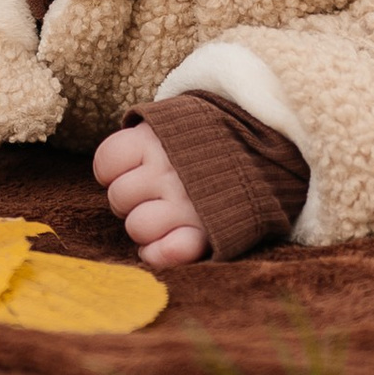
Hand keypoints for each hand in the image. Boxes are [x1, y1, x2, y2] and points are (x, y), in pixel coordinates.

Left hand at [96, 117, 205, 268]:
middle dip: (131, 200)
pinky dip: (159, 253)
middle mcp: (168, 170)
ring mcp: (186, 203)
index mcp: (155, 139)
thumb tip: (111, 169)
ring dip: (147, 227)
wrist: (267, 150)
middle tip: (154, 195)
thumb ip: (143, 138)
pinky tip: (167, 243)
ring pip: (137, 227)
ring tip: (166, 216)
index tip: (132, 169)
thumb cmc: (208, 139)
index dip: (114, 171)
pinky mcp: (206, 232)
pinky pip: (165, 252)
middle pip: (119, 198)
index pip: (107, 162)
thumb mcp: (176, 121)